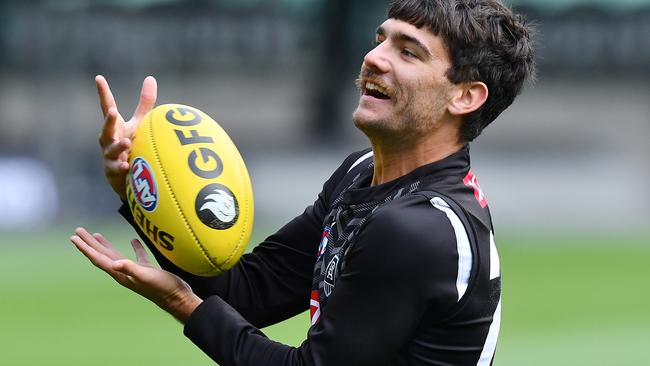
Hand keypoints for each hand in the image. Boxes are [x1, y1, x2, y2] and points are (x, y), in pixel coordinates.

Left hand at [70, 227, 201, 322]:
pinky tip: (133, 241)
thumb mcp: (146, 276)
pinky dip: (134, 247)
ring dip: (105, 245)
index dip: (86, 248)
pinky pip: (136, 256)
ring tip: (96, 235)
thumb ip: (131, 269)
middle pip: (102, 255)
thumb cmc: (162, 288)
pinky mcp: (146, 270)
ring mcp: (135, 271)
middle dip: (90, 243)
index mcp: (120, 274)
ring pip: (115, 255)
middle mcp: (124, 273)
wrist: (178, 298)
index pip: (99, 259)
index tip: (74, 237)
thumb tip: (115, 263)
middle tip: (78, 230)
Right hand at [96, 75, 156, 199]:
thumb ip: (144, 103)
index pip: (108, 106)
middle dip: (108, 120)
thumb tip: (150, 78)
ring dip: (119, 145)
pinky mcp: (114, 171)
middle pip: (107, 128)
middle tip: (111, 111)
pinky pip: (117, 169)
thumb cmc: (133, 144)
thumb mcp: (139, 123)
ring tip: (127, 142)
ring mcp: (110, 155)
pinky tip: (127, 166)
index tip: (99, 78)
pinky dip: (122, 168)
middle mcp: (108, 139)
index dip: (103, 93)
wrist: (127, 175)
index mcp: (115, 126)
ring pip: (112, 150)